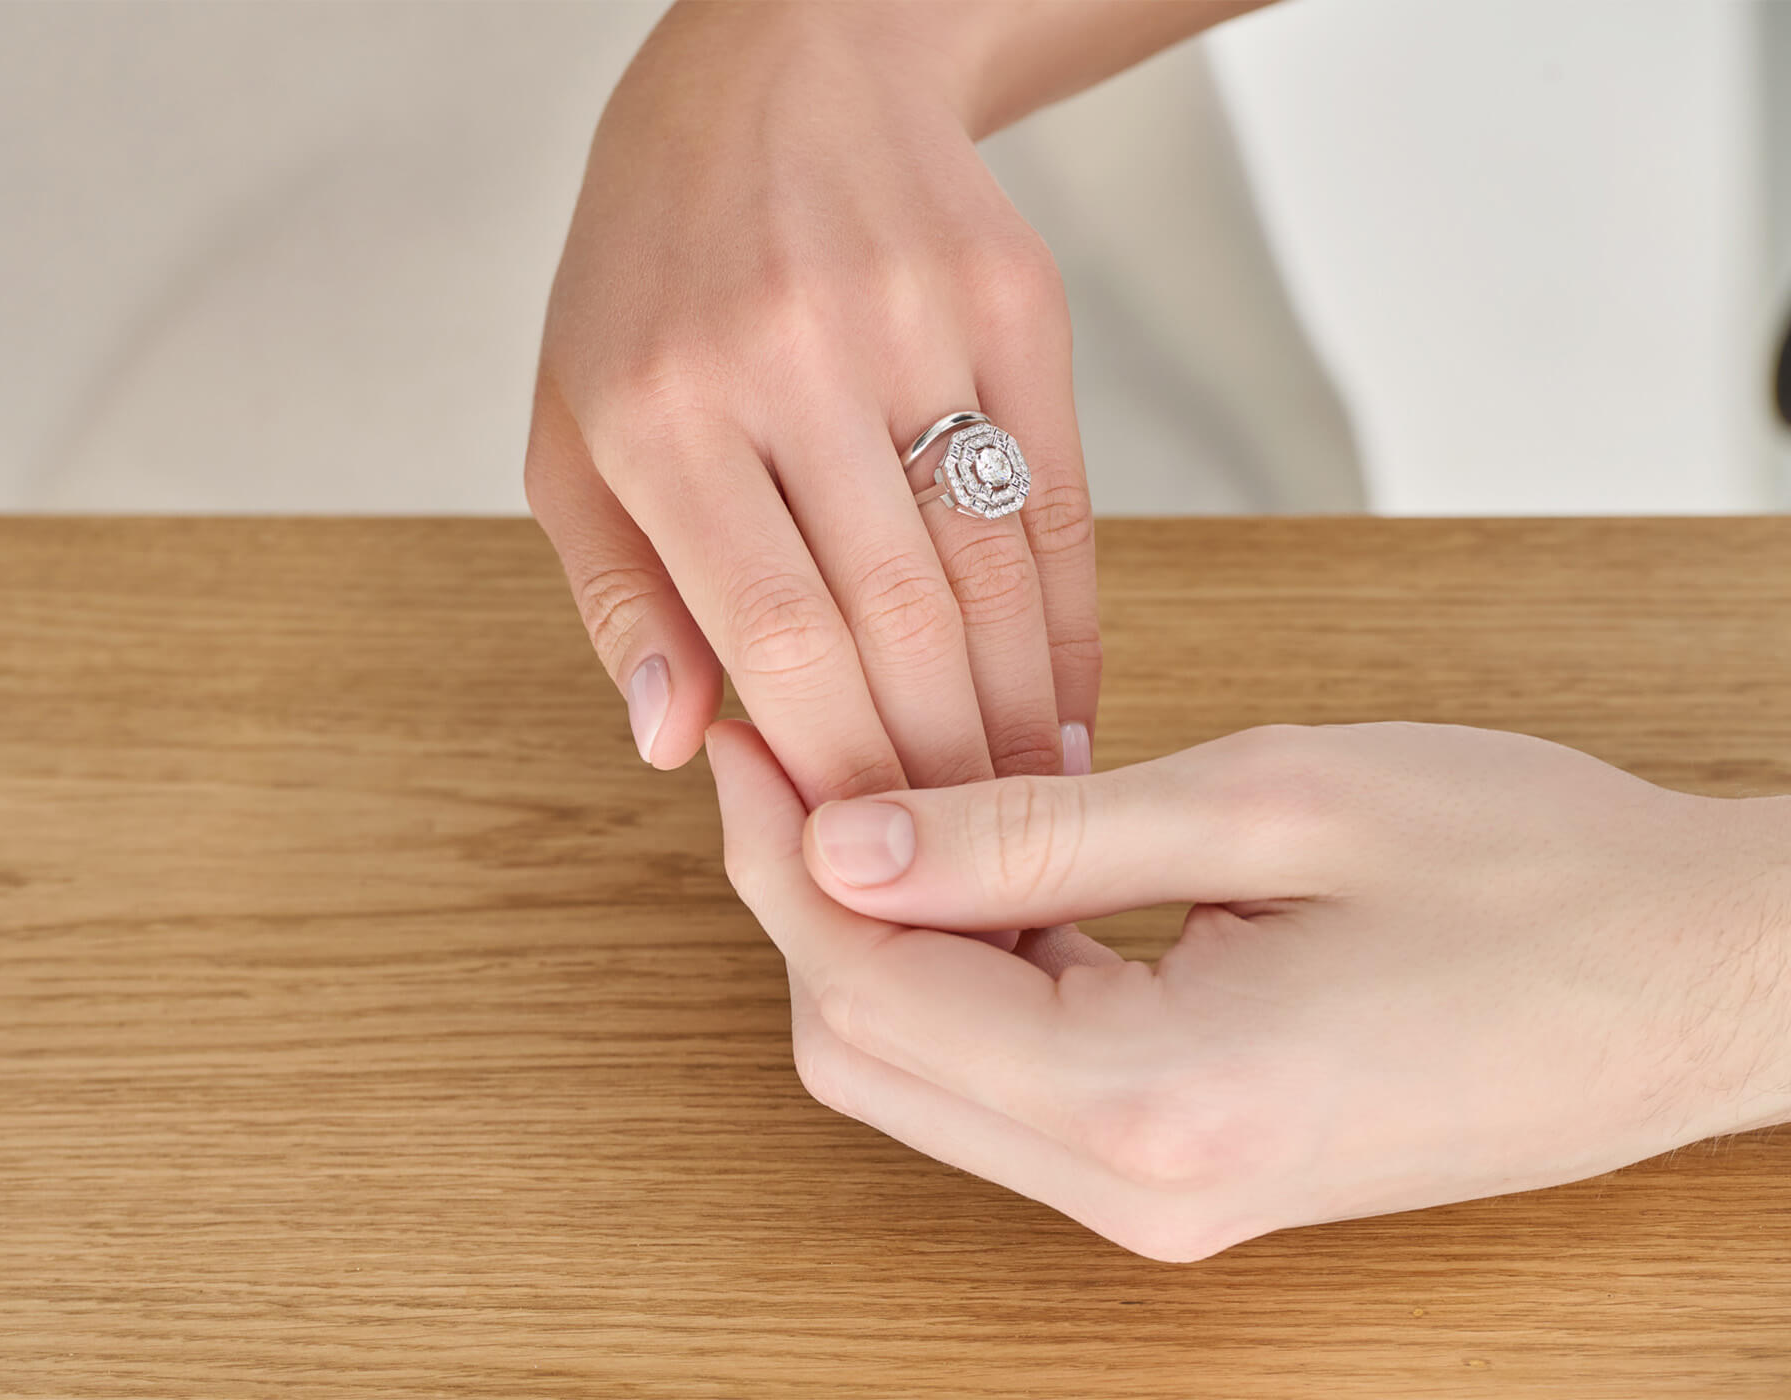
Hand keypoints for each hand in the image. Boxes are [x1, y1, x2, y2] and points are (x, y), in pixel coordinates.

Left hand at [526, 4, 1247, 801]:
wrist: (778, 71)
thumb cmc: (650, 278)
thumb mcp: (573, 428)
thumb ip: (620, 597)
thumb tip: (677, 746)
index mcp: (659, 411)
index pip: (779, 641)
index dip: (842, 773)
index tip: (872, 862)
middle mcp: (789, 360)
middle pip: (899, 623)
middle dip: (940, 773)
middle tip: (968, 870)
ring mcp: (914, 321)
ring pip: (993, 569)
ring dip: (1016, 714)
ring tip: (1026, 810)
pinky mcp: (1014, 299)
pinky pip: (1064, 496)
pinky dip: (1070, 620)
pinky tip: (1065, 701)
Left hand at [705, 718, 1790, 1259]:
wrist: (1706, 980)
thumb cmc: (1537, 870)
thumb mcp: (1268, 801)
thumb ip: (1031, 832)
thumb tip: (843, 838)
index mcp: (1155, 1104)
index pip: (870, 992)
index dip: (778, 858)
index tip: (746, 735)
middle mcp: (1143, 1191)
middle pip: (870, 1053)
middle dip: (802, 903)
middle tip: (790, 752)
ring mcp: (1167, 1198)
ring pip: (928, 1075)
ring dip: (877, 938)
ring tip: (874, 788)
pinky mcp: (1193, 1168)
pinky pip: (1014, 1081)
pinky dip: (965, 975)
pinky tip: (976, 865)